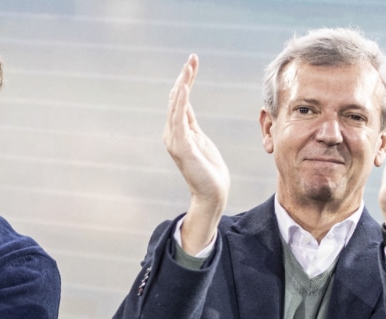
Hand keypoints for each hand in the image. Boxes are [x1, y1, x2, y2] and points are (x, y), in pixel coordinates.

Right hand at [163, 54, 229, 254]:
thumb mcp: (200, 140)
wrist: (212, 193)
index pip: (180, 100)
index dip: (185, 80)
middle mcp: (172, 134)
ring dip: (183, 85)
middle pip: (176, 99)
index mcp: (178, 131)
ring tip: (189, 67)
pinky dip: (181, 102)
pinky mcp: (182, 146)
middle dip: (184, 77)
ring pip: (176, 105)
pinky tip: (185, 88)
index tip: (192, 62)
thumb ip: (191, 125)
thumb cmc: (209, 170)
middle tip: (192, 58)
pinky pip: (179, 119)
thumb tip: (186, 108)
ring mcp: (175, 140)